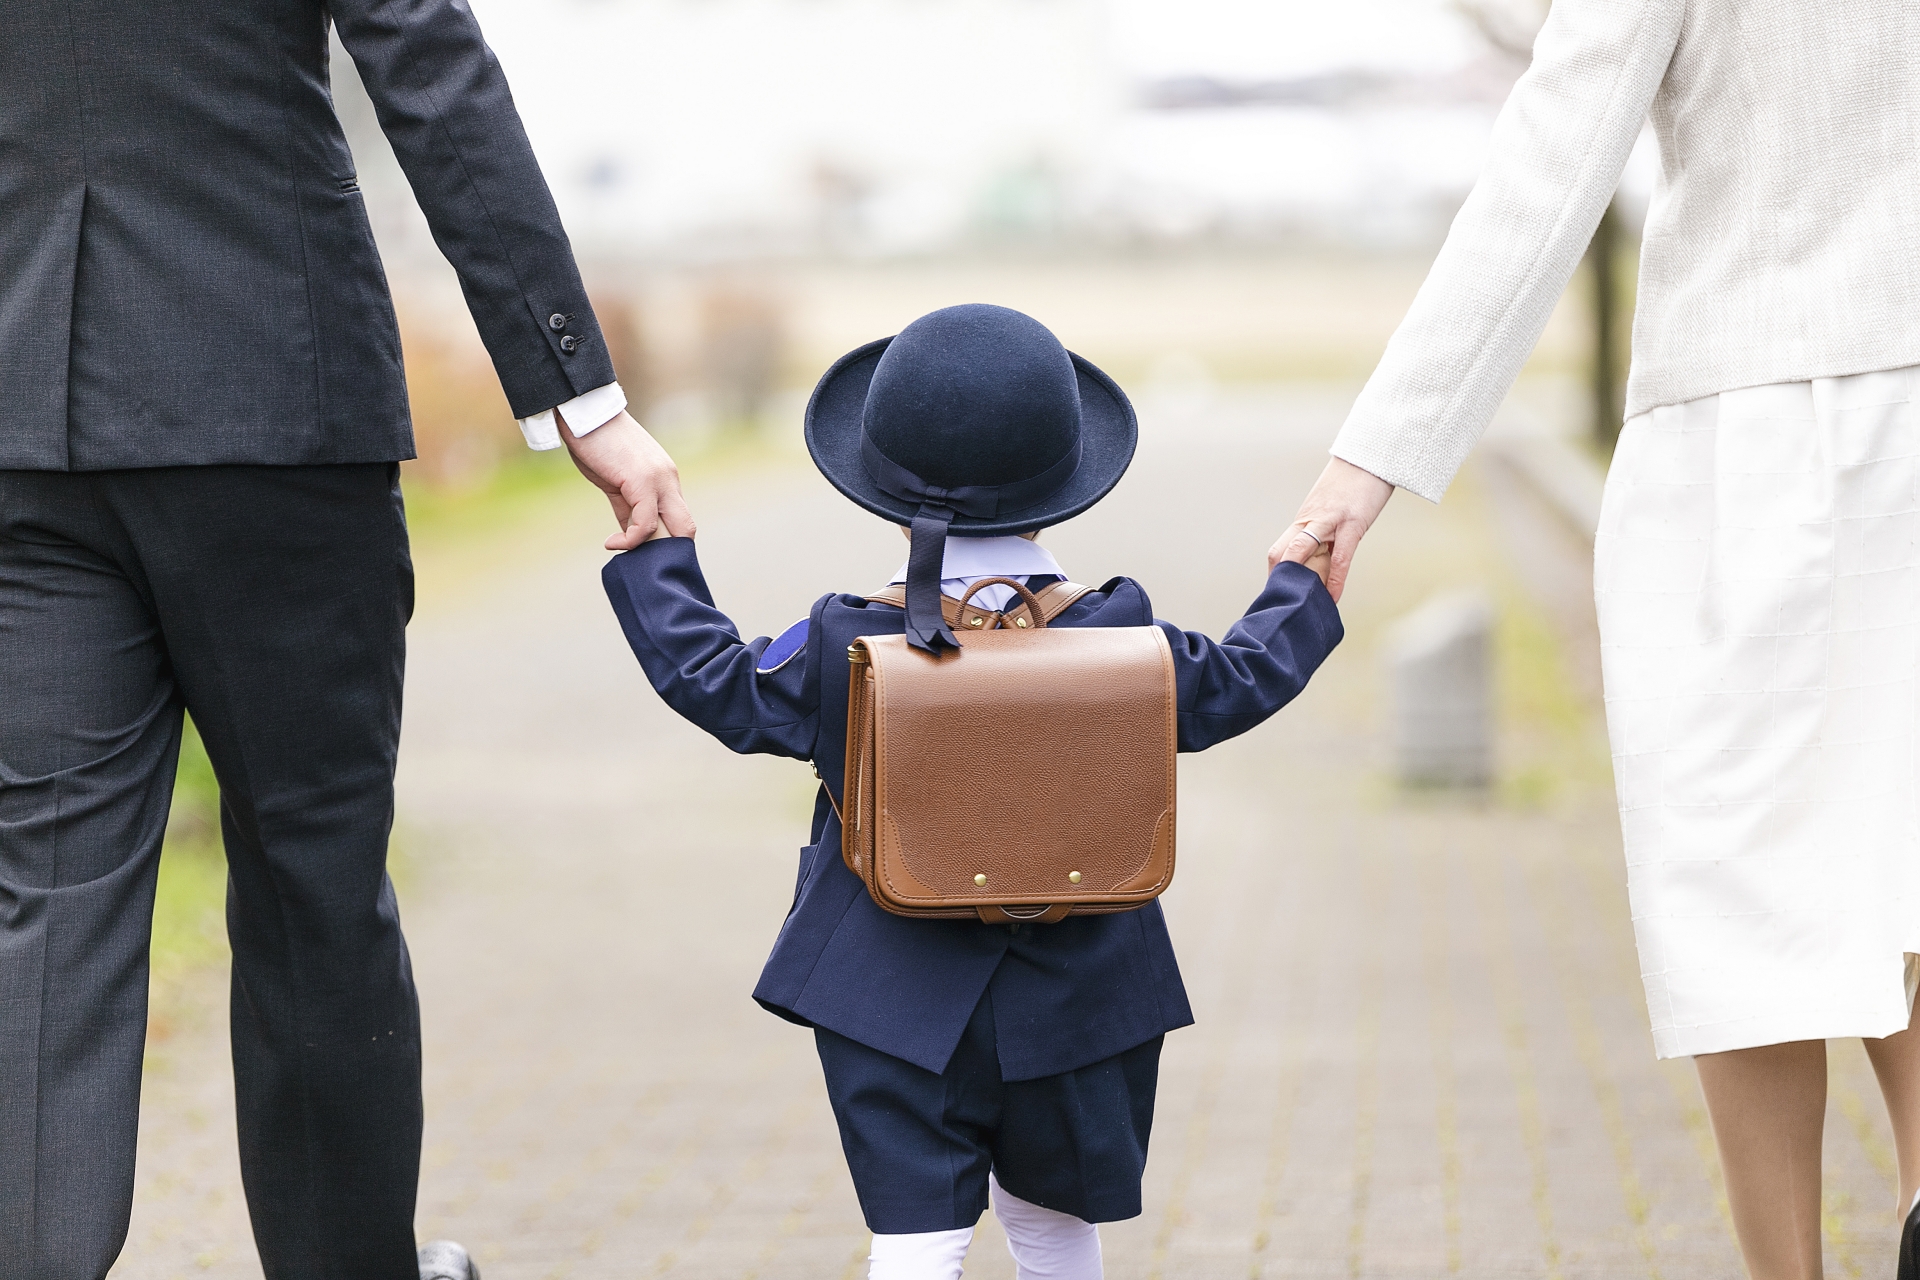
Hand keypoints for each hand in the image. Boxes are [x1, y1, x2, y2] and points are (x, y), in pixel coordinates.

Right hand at [559, 409, 696, 550]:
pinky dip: (630, 540)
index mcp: (665, 478)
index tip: (645, 553)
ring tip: (619, 548)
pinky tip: (611, 542)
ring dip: (647, 548)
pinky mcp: (642, 481)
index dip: (667, 541)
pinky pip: (645, 523)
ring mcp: (659, 480)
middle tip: (641, 561)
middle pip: (686, 527)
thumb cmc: (595, 444)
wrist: (584, 413)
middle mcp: (669, 479)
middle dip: (668, 551)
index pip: (680, 518)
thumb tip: (630, 534)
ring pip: (673, 528)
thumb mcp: (615, 481)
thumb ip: (627, 507)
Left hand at [1268, 456, 1393, 602]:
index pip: (1280, 550)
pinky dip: (1335, 579)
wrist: (1371, 455)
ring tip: (1302, 605)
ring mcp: (1330, 521)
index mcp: (1305, 519)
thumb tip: (1319, 554)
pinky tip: (1333, 596)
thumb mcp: (1330, 508)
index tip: (1276, 596)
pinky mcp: (1352, 522)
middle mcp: (1311, 520)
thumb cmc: (1353, 484)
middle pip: (1282, 552)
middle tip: (1282, 605)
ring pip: (1302, 551)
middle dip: (1278, 580)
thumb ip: (1322, 529)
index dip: (1274, 574)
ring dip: (1300, 580)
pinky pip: (1340, 555)